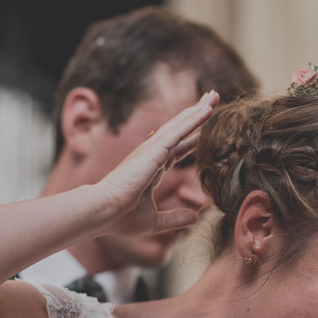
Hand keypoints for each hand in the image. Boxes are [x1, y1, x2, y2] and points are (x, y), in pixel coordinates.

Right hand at [98, 90, 219, 236]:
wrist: (104, 211)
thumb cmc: (121, 217)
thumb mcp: (155, 221)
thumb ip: (175, 219)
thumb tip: (194, 218)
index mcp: (152, 168)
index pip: (177, 149)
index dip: (192, 139)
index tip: (204, 131)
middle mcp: (152, 155)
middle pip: (180, 129)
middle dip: (196, 115)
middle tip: (211, 99)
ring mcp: (152, 150)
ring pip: (181, 125)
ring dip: (198, 110)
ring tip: (213, 96)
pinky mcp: (154, 150)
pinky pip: (179, 131)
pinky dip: (194, 119)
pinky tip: (207, 110)